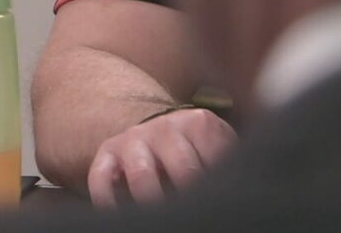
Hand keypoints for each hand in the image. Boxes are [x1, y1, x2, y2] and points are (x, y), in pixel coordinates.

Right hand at [86, 107, 236, 206]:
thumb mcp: (216, 145)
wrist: (155, 129)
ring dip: (153, 199)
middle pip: (183, 168)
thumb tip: (240, 187)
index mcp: (199, 124)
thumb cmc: (194, 149)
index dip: (219, 185)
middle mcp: (164, 127)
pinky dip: (107, 199)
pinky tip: (120, 214)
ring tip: (161, 216)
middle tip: (195, 211)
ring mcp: (133, 139)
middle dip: (191, 195)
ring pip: (142, 174)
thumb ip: (226, 159)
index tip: (221, 198)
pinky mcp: (107, 153)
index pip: (216, 159)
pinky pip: (100, 178)